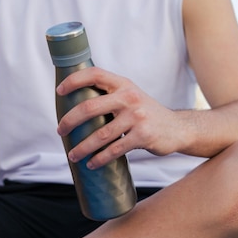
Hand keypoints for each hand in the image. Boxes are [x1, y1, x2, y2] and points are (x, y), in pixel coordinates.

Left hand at [56, 67, 184, 168]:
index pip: (94, 74)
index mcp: (123, 84)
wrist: (178, 128)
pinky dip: (100, 159)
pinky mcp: (143, 136)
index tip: (59, 92)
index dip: (74, 80)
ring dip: (83, 147)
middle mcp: (129, 97)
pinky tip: (92, 164)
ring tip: (73, 156)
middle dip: (70, 121)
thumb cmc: (147, 114)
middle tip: (60, 132)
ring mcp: (137, 117)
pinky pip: (115, 149)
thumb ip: (110, 97)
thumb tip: (76, 107)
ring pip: (100, 134)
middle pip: (89, 107)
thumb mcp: (132, 97)